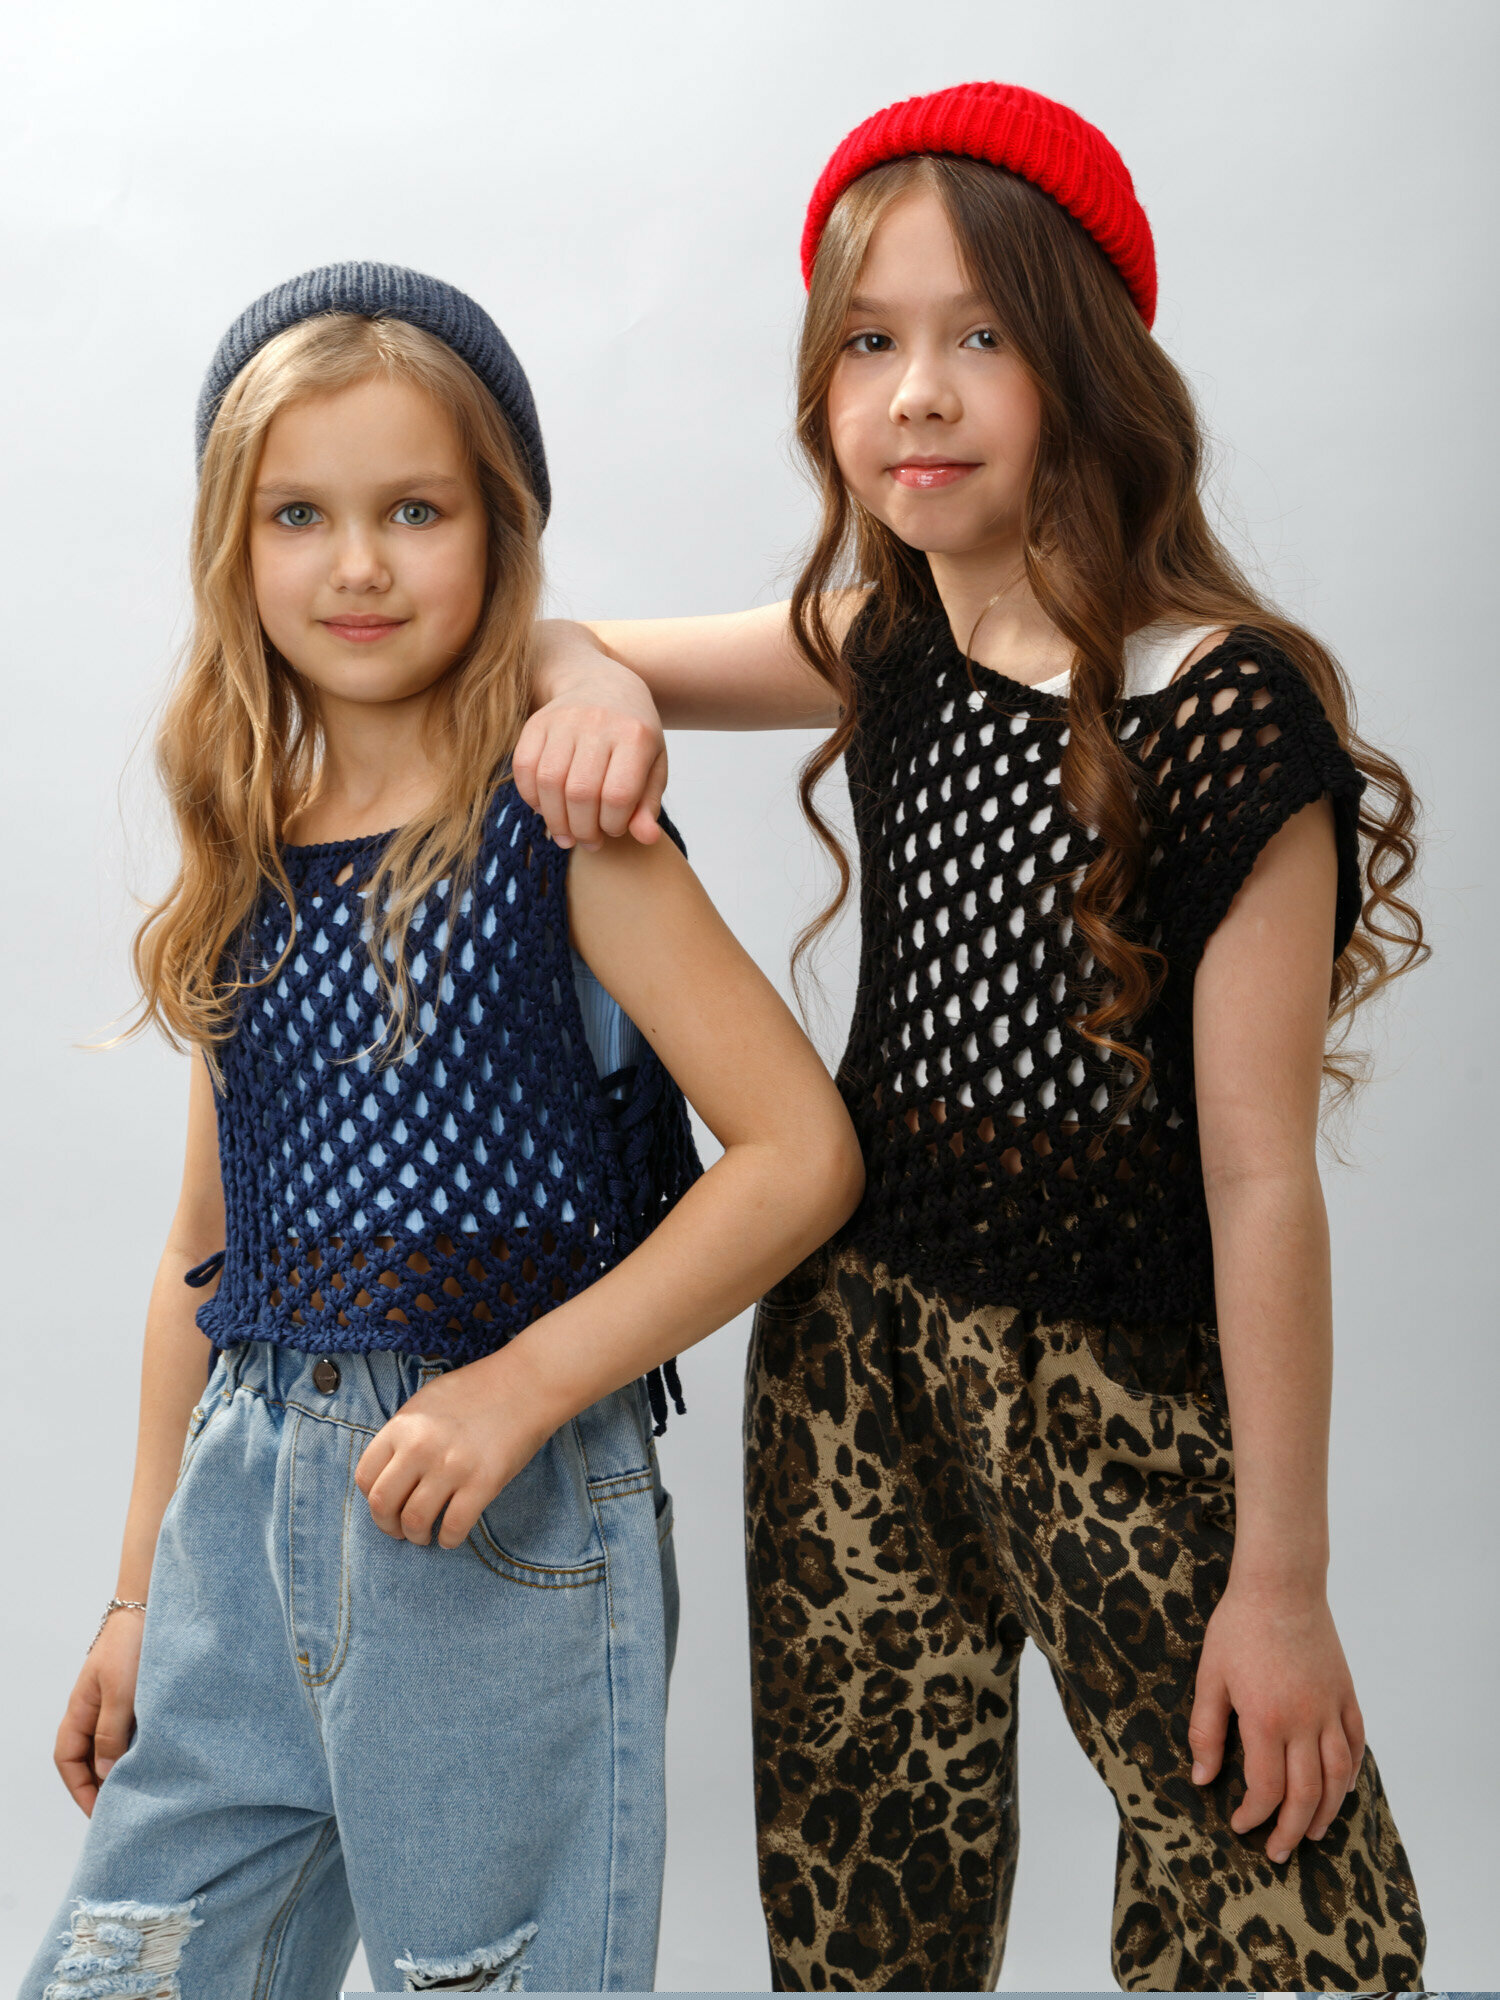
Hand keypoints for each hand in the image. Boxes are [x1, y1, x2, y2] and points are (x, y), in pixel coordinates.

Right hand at [55, 1609, 143, 1815]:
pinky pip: (131, 1729)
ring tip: (142, 1789)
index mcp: (79, 1710)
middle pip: (87, 1757)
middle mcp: (93, 1709)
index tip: (99, 1813)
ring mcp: (114, 1701)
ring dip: (121, 1766)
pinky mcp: (136, 1694)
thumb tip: (103, 1772)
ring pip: (110, 1744)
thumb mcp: (120, 1692)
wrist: (151, 1605)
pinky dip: (138, 1746)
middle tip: (122, 1809)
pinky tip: (157, 1756)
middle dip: (100, 1785)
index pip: (68, 1760)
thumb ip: (110, 1732)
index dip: (80, 1789)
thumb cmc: (131, 1643)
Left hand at [354, 1351, 558, 1550]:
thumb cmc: (477, 1390)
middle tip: (400, 1530)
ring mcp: (451, 1466)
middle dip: (388, 1526)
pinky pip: (454, 1526)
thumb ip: (403, 1435)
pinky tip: (451, 1535)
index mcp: (402, 1426)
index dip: (372, 1499)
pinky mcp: (483, 1482)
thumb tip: (389, 1472)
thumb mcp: (425, 1402)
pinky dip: (449, 1539)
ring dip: (417, 1536)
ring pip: (415, 1521)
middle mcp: (420, 1447)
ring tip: (425, 1535)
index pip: (365, 1476)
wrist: (526, 1383)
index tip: (386, 1506)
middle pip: (382, 1505)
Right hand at [513, 640, 666, 850]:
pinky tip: (545, 809)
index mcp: (635, 735)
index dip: (612, 825)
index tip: (613, 830)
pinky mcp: (536, 722)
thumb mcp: (652, 767)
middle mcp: (598, 723)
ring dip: (555, 820)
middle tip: (587, 841)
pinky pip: (524, 768)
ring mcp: (563, 719)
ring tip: (566, 834)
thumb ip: (648, 805)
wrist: (603, 684)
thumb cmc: (633, 736)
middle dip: (582, 829)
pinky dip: (531, 797)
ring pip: (549, 783)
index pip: (617, 795)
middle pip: (580, 792)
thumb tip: (647, 839)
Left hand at [1189, 1576, 1364, 1863]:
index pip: (1266, 1788)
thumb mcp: (1210, 1677)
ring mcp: (1331, 1709)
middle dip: (1291, 1829)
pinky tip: (1339, 1788)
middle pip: (1306, 1793)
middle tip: (1279, 1852)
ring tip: (1311, 1832)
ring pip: (1338, 1777)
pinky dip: (1350, 1774)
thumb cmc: (1238, 1626)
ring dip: (1326, 1811)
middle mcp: (1305, 1722)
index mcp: (1266, 1719)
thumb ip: (1206, 1731)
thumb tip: (1203, 1778)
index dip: (1254, 1815)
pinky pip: (1356, 1744)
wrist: (1281, 1585)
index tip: (1240, 1825)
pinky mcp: (1346, 1694)